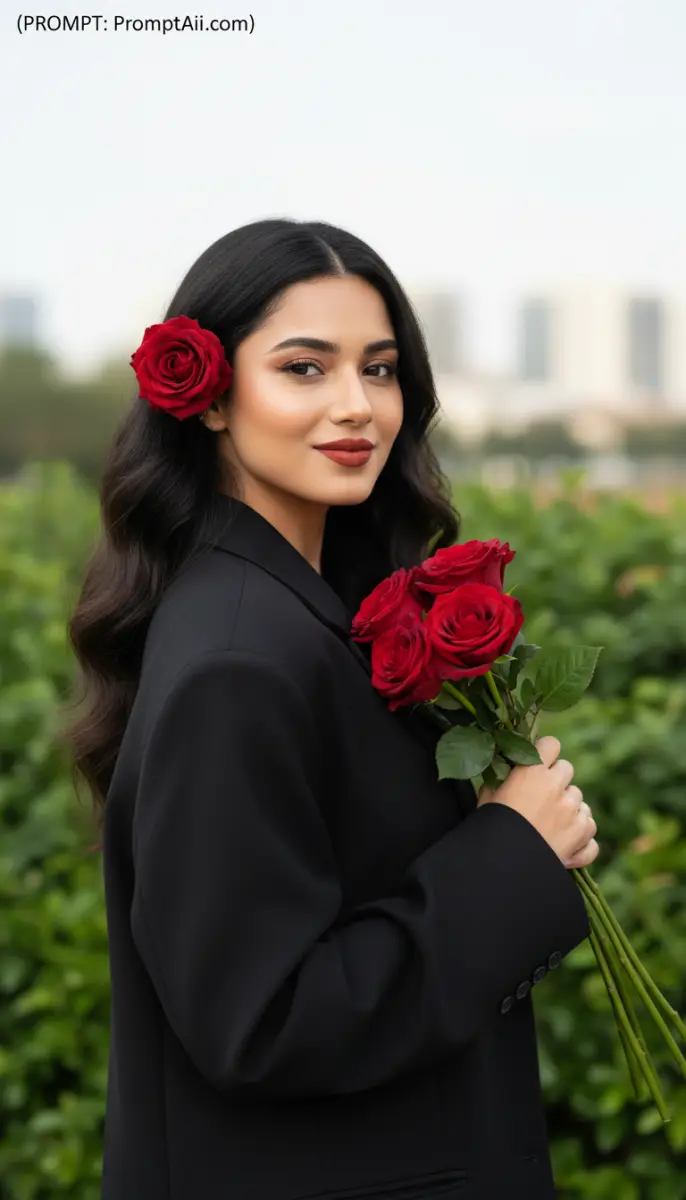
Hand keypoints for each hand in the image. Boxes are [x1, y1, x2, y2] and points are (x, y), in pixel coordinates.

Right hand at [477, 736, 598, 867]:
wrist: (504, 869)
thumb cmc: (491, 829)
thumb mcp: (486, 799)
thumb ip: (498, 781)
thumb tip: (503, 774)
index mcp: (532, 772)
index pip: (551, 744)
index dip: (544, 753)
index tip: (536, 764)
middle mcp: (558, 788)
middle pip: (567, 769)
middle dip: (556, 780)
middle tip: (541, 797)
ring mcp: (574, 812)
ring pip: (580, 800)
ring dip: (570, 808)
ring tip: (551, 825)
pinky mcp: (584, 836)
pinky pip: (589, 827)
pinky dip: (581, 836)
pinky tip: (566, 843)